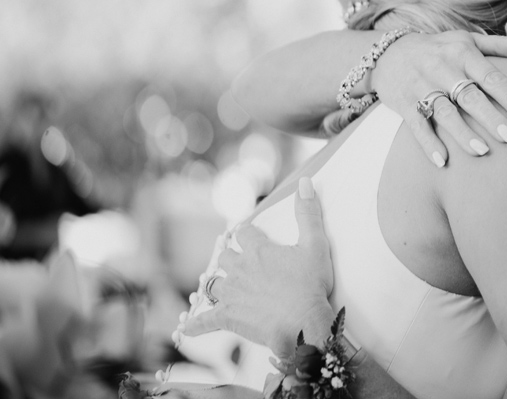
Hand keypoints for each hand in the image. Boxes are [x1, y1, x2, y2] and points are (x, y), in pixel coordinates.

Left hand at [181, 178, 336, 355]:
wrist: (304, 323)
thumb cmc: (311, 285)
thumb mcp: (316, 245)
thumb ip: (308, 213)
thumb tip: (305, 182)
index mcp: (259, 250)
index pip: (244, 233)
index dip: (247, 234)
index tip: (251, 236)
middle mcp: (240, 269)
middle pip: (225, 256)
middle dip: (230, 257)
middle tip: (239, 263)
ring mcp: (231, 294)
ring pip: (213, 284)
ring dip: (217, 284)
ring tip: (223, 288)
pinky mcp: (228, 318)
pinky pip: (205, 320)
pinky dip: (196, 324)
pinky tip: (187, 328)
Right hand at [372, 30, 506, 165]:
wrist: (388, 52)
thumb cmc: (439, 49)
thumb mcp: (467, 40)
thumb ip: (500, 46)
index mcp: (462, 53)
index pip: (490, 76)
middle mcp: (442, 68)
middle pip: (468, 95)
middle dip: (490, 117)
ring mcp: (421, 86)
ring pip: (443, 111)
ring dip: (462, 132)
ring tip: (482, 152)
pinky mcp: (403, 103)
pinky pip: (416, 125)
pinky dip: (428, 143)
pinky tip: (443, 161)